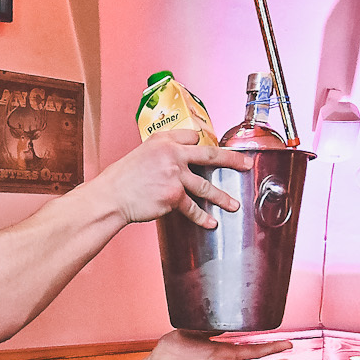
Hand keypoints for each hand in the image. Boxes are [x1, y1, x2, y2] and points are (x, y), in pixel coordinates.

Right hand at [98, 130, 249, 230]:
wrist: (112, 196)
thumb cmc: (124, 178)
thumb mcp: (142, 154)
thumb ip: (163, 154)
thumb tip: (180, 160)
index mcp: (164, 140)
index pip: (192, 137)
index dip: (202, 144)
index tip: (214, 150)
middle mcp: (172, 154)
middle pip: (210, 155)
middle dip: (233, 159)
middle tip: (246, 164)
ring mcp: (174, 175)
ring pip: (206, 186)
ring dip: (222, 197)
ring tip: (234, 204)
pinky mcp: (173, 196)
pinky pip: (192, 207)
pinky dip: (202, 217)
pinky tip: (210, 222)